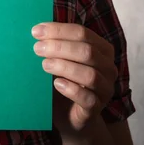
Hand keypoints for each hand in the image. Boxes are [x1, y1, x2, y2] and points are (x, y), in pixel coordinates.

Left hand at [31, 22, 116, 138]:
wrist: (68, 114)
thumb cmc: (63, 78)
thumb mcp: (60, 58)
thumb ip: (54, 43)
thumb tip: (36, 30)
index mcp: (101, 49)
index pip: (82, 33)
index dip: (58, 30)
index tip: (35, 31)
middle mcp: (108, 67)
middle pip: (86, 51)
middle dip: (59, 47)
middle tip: (37, 48)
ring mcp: (105, 89)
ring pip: (89, 75)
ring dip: (64, 67)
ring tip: (44, 65)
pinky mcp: (96, 108)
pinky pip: (88, 98)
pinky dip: (71, 89)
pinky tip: (57, 84)